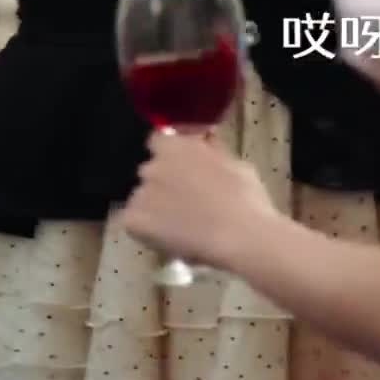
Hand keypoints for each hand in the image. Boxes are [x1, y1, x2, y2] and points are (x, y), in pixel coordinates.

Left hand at [122, 131, 276, 267]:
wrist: (240, 234)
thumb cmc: (245, 197)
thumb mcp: (233, 163)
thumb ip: (211, 151)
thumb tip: (205, 141)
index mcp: (176, 146)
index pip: (157, 141)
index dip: (167, 154)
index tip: (179, 166)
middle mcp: (153, 165)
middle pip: (150, 171)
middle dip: (162, 182)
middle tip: (182, 200)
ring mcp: (141, 193)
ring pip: (142, 198)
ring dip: (155, 206)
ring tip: (176, 225)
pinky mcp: (134, 221)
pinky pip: (134, 222)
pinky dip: (146, 230)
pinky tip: (167, 238)